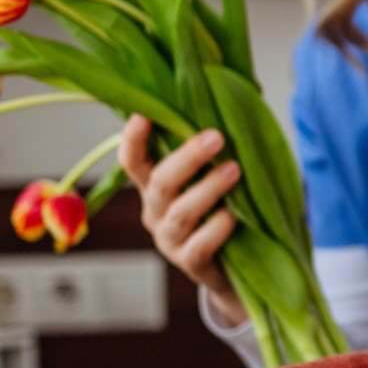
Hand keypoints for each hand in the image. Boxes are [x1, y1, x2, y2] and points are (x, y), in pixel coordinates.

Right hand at [120, 115, 244, 325]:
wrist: (234, 267)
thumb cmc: (220, 209)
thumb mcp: (208, 179)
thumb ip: (208, 150)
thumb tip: (227, 100)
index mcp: (154, 186)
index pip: (133, 161)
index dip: (133, 139)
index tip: (143, 114)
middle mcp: (155, 211)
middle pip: (160, 182)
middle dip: (187, 158)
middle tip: (216, 137)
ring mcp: (169, 240)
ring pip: (180, 212)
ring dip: (207, 188)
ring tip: (234, 169)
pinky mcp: (191, 263)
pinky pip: (198, 246)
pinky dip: (216, 229)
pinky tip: (233, 215)